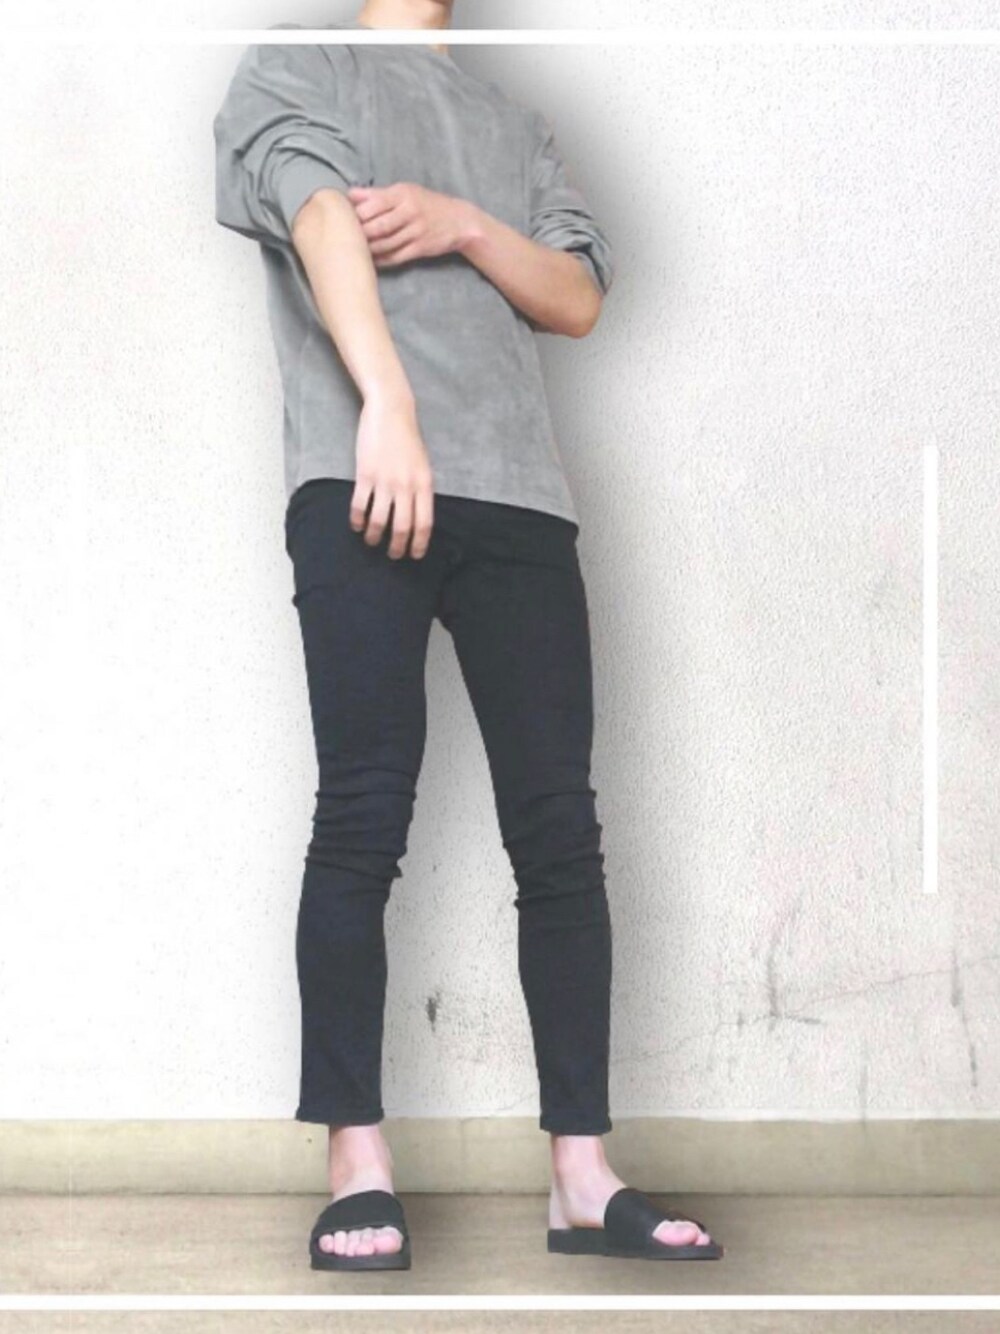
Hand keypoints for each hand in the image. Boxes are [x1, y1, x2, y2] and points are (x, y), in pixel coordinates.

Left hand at [347, 183, 476, 267]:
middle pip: (377, 225)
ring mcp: (415, 231)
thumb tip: (350, 194)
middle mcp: (409, 212)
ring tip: (353, 251)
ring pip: (385, 243)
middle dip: (359, 233)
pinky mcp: (420, 248)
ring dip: (367, 249)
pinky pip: (395, 256)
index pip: (373, 204)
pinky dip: (380, 260)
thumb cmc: (427, 204)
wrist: (459, 221)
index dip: (355, 213)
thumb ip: (377, 194)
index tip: (342, 219)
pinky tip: (370, 260)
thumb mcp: (405, 192)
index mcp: (402, 194)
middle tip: (344, 239)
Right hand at [352, 388, 434, 559]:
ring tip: (371, 541)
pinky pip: (360, 505)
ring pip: (379, 521)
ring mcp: (385, 481)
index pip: (424, 523)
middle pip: (402, 527)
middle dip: (397, 547)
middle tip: (393, 555)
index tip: (415, 555)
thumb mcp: (423, 466)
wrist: (391, 412)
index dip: (419, 543)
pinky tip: (356, 525)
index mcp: (424, 484)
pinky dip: (357, 520)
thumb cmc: (408, 439)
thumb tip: (416, 516)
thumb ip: (420, 490)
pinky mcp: (365, 474)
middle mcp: (406, 486)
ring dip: (374, 536)